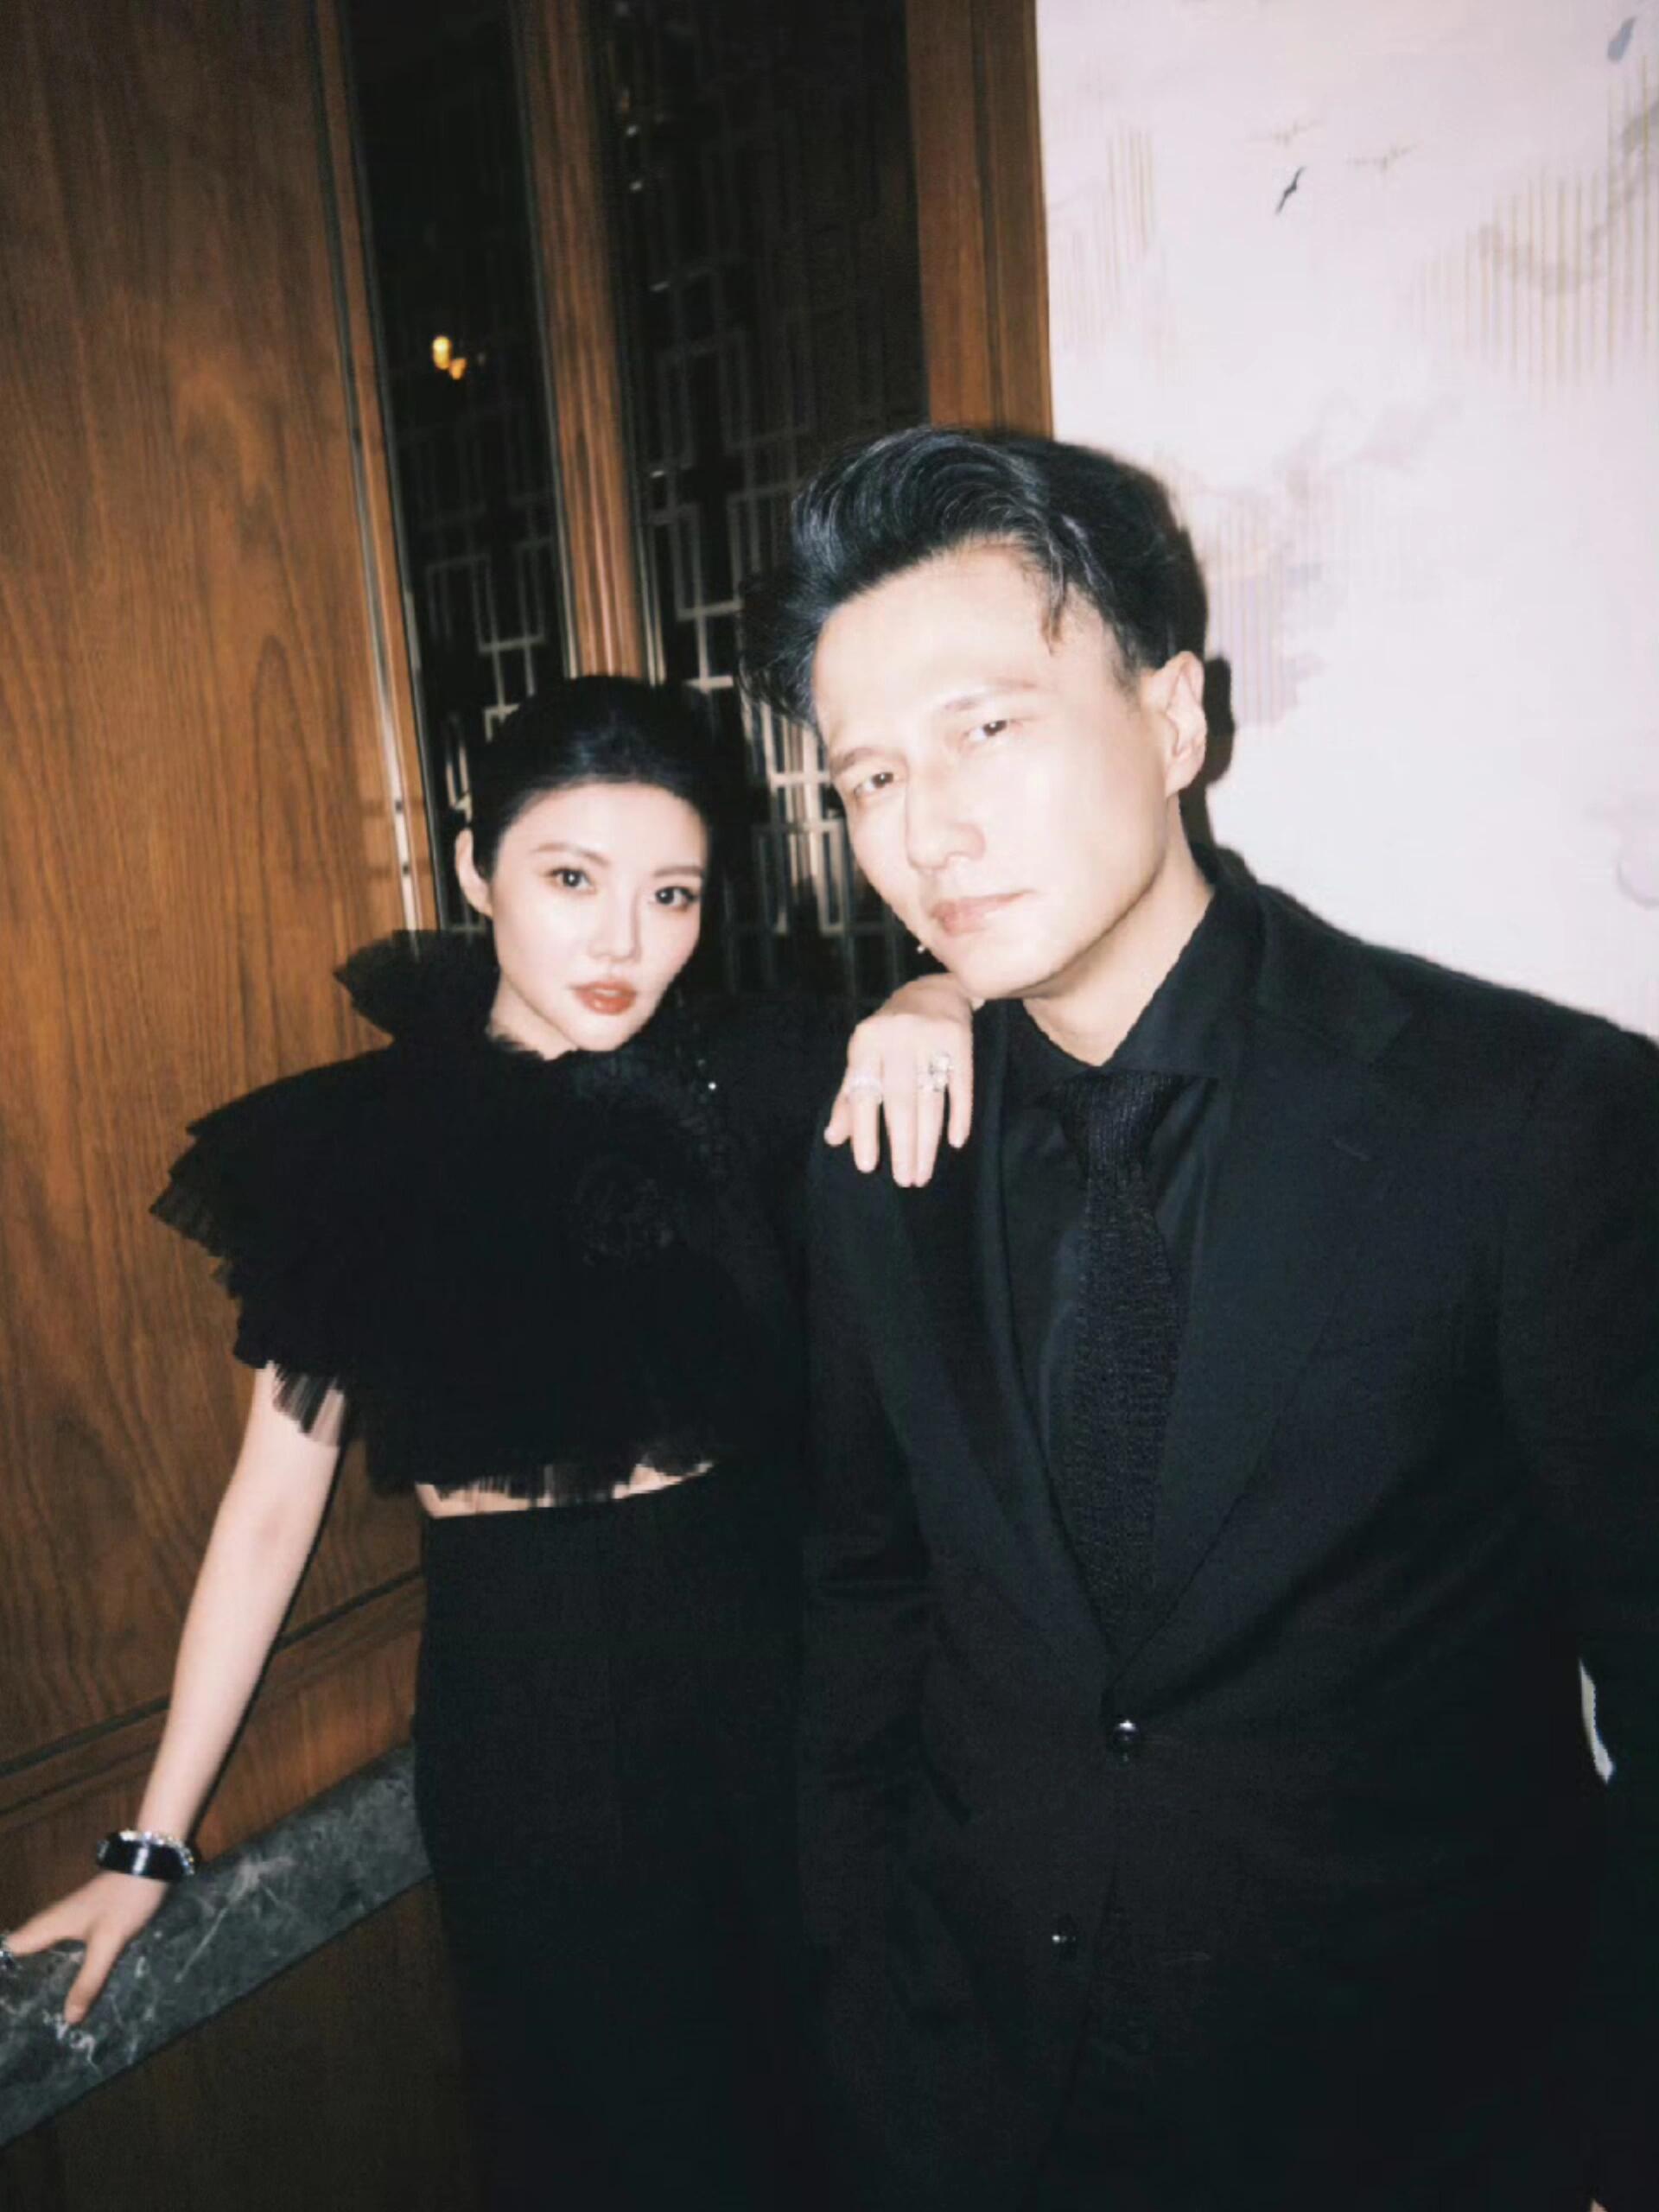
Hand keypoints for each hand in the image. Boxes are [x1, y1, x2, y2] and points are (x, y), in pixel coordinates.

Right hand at [5, 1870, 170, 2022]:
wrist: (151, 1864)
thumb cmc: (124, 1901)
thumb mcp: (107, 1943)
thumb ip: (89, 1980)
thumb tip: (68, 2019)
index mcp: (49, 1924)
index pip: (10, 1948)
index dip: (5, 1973)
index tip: (7, 2002)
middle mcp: (54, 1921)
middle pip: (26, 1953)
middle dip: (23, 1980)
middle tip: (22, 2014)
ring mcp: (71, 1919)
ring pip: (47, 1950)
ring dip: (44, 1974)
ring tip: (42, 2009)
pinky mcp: (89, 1921)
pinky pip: (67, 1947)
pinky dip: (64, 1965)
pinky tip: (72, 1986)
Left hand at [826, 974, 975, 1185]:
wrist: (935, 991)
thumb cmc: (889, 1034)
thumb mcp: (863, 1057)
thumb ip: (849, 1097)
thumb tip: (834, 1139)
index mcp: (867, 1043)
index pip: (864, 1095)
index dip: (865, 1132)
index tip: (867, 1167)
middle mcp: (897, 1039)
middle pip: (900, 1102)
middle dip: (903, 1146)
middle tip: (906, 1180)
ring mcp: (931, 1038)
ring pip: (930, 1100)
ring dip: (928, 1141)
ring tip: (923, 1173)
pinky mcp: (960, 1040)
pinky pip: (961, 1086)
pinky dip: (960, 1116)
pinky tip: (955, 1143)